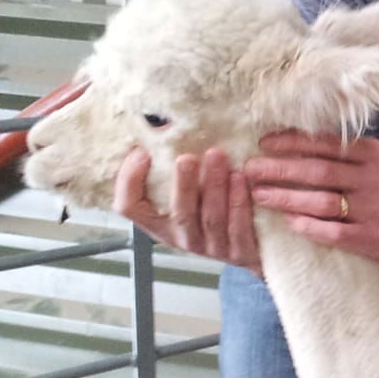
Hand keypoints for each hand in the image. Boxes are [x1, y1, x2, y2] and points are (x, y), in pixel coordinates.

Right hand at [113, 146, 260, 271]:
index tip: (141, 153)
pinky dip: (239, 203)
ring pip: (210, 219)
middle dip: (183, 184)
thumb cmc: (210, 207)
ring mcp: (211, 248)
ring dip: (214, 186)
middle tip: (187, 158)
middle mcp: (181, 238)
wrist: (249, 247)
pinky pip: (238, 229)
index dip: (130, 182)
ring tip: (218, 157)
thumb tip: (162, 125)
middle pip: (178, 213)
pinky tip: (241, 179)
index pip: (130, 208)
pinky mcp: (240, 252)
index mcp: (159, 223)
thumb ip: (171, 165)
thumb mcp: (186, 190)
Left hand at [245, 132, 378, 281]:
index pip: (327, 145)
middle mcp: (375, 180)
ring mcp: (374, 211)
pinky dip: (309, 226)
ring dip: (286, 198)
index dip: (293, 142)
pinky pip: (334, 232)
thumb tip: (301, 139)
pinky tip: (288, 222)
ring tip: (259, 194)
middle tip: (250, 168)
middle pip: (318, 172)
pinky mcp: (372, 239)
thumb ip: (351, 151)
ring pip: (322, 202)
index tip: (264, 142)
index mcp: (376, 155)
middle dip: (280, 169)